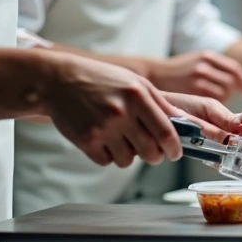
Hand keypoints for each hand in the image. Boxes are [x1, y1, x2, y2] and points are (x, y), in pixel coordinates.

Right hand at [40, 53, 183, 167]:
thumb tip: (182, 122)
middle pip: (150, 152)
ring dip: (128, 155)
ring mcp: (102, 128)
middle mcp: (121, 113)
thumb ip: (160, 102)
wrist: (59, 81)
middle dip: (155, 156)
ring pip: (127, 161)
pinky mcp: (85, 140)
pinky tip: (104, 140)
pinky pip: (106, 161)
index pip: (166, 132)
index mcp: (138, 97)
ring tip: (122, 139)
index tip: (175, 153)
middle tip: (151, 151)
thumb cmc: (101, 79)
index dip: (174, 148)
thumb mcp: (135, 82)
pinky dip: (108, 155)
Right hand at [148, 51, 241, 101]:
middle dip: (232, 91)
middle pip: (231, 82)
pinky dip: (213, 104)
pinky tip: (205, 104)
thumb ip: (216, 68)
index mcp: (208, 56)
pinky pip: (213, 101)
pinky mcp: (192, 91)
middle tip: (227, 96)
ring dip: (224, 99)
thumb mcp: (197, 60)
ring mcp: (198, 78)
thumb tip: (239, 81)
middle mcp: (204, 65)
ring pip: (224, 93)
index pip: (234, 69)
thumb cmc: (178, 70)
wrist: (155, 73)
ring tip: (213, 100)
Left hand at [165, 92, 241, 173]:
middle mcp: (224, 131)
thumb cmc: (182, 104)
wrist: (157, 110)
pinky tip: (224, 167)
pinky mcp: (200, 151)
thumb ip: (229, 118)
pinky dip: (222, 165)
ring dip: (241, 163)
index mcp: (229, 119)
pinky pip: (216, 160)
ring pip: (234, 155)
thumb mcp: (208, 109)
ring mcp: (213, 142)